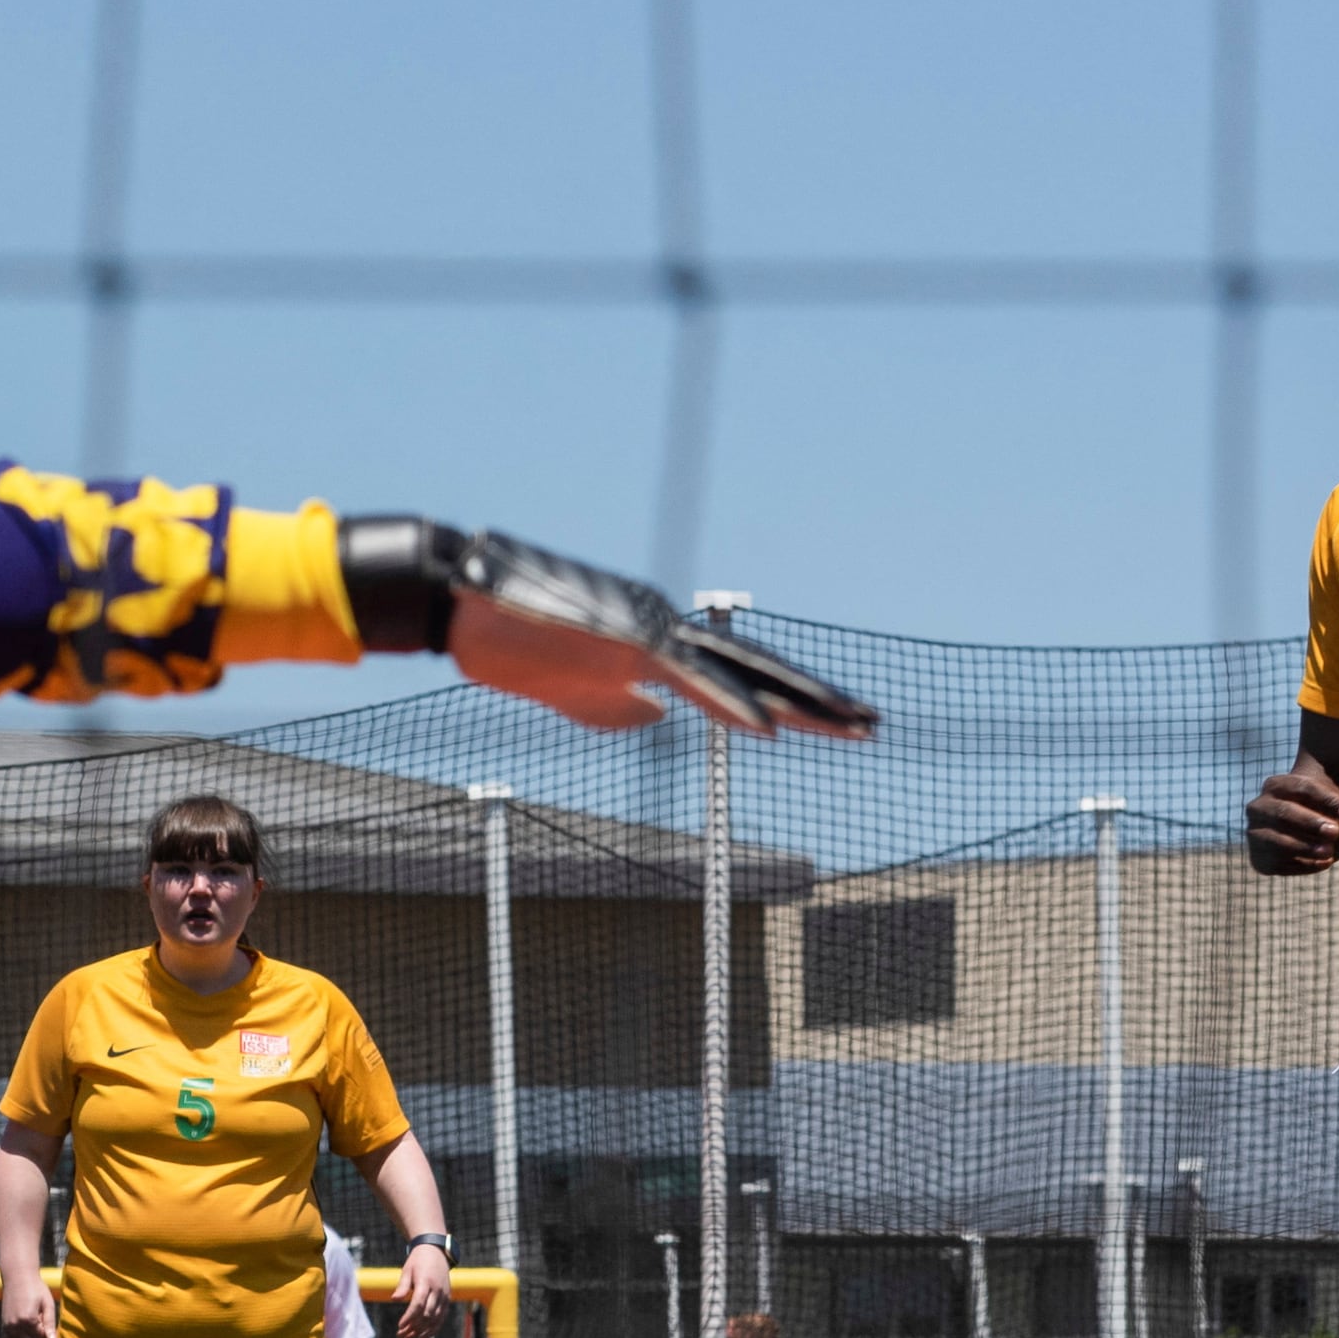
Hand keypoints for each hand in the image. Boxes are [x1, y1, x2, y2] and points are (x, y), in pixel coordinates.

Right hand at [0, 1272, 56, 1337]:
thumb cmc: (36, 1288)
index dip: (48, 1332)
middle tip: (39, 1321)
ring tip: (32, 1323)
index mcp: (28, 1320)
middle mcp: (15, 1326)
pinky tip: (26, 1331)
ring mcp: (7, 1327)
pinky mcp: (4, 1326)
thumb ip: (50, 1324)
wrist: (17, 1277)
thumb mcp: (48, 1304)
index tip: (45, 1317)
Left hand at [391, 1242, 450, 1337]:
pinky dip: (433, 1328)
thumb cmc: (417, 1262)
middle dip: (414, 1327)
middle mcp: (437, 1290)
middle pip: (427, 1314)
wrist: (435, 1252)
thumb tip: (394, 1299)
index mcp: (426, 1282)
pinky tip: (422, 1337)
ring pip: (436, 1319)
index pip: (418, 1304)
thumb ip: (402, 1286)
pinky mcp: (447, 1299)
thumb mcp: (407, 1270)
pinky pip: (442, 1317)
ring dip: (422, 1331)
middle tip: (400, 1335)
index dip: (409, 1317)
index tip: (400, 1326)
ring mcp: (444, 1295)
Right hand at [448, 589, 869, 740]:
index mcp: (660, 645)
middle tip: (874, 723)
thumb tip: (659, 719)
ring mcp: (653, 632)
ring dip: (801, 704)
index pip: (741, 677)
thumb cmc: (512, 646)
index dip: (792, 701)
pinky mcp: (626, 642)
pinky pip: (692, 681)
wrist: (464, 605)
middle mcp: (670, 631)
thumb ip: (623, 708)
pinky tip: (771, 732)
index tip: (835, 723)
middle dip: (820, 699)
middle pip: (760, 670)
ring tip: (852, 727)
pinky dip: (733, 706)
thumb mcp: (577, 695)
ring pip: (742, 672)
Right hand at [1245, 757, 1338, 874]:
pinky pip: (1277, 863)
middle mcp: (1259, 808)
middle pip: (1283, 813)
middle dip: (1310, 823)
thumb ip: (1337, 803)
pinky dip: (1303, 865)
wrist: (1314, 832)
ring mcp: (1256, 834)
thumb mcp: (1334, 799)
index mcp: (1276, 785)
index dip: (1326, 800)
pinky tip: (1326, 862)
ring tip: (1329, 852)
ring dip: (1304, 847)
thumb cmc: (1325, 809)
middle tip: (1335, 832)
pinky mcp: (1259, 859)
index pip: (1301, 787)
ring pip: (1275, 841)